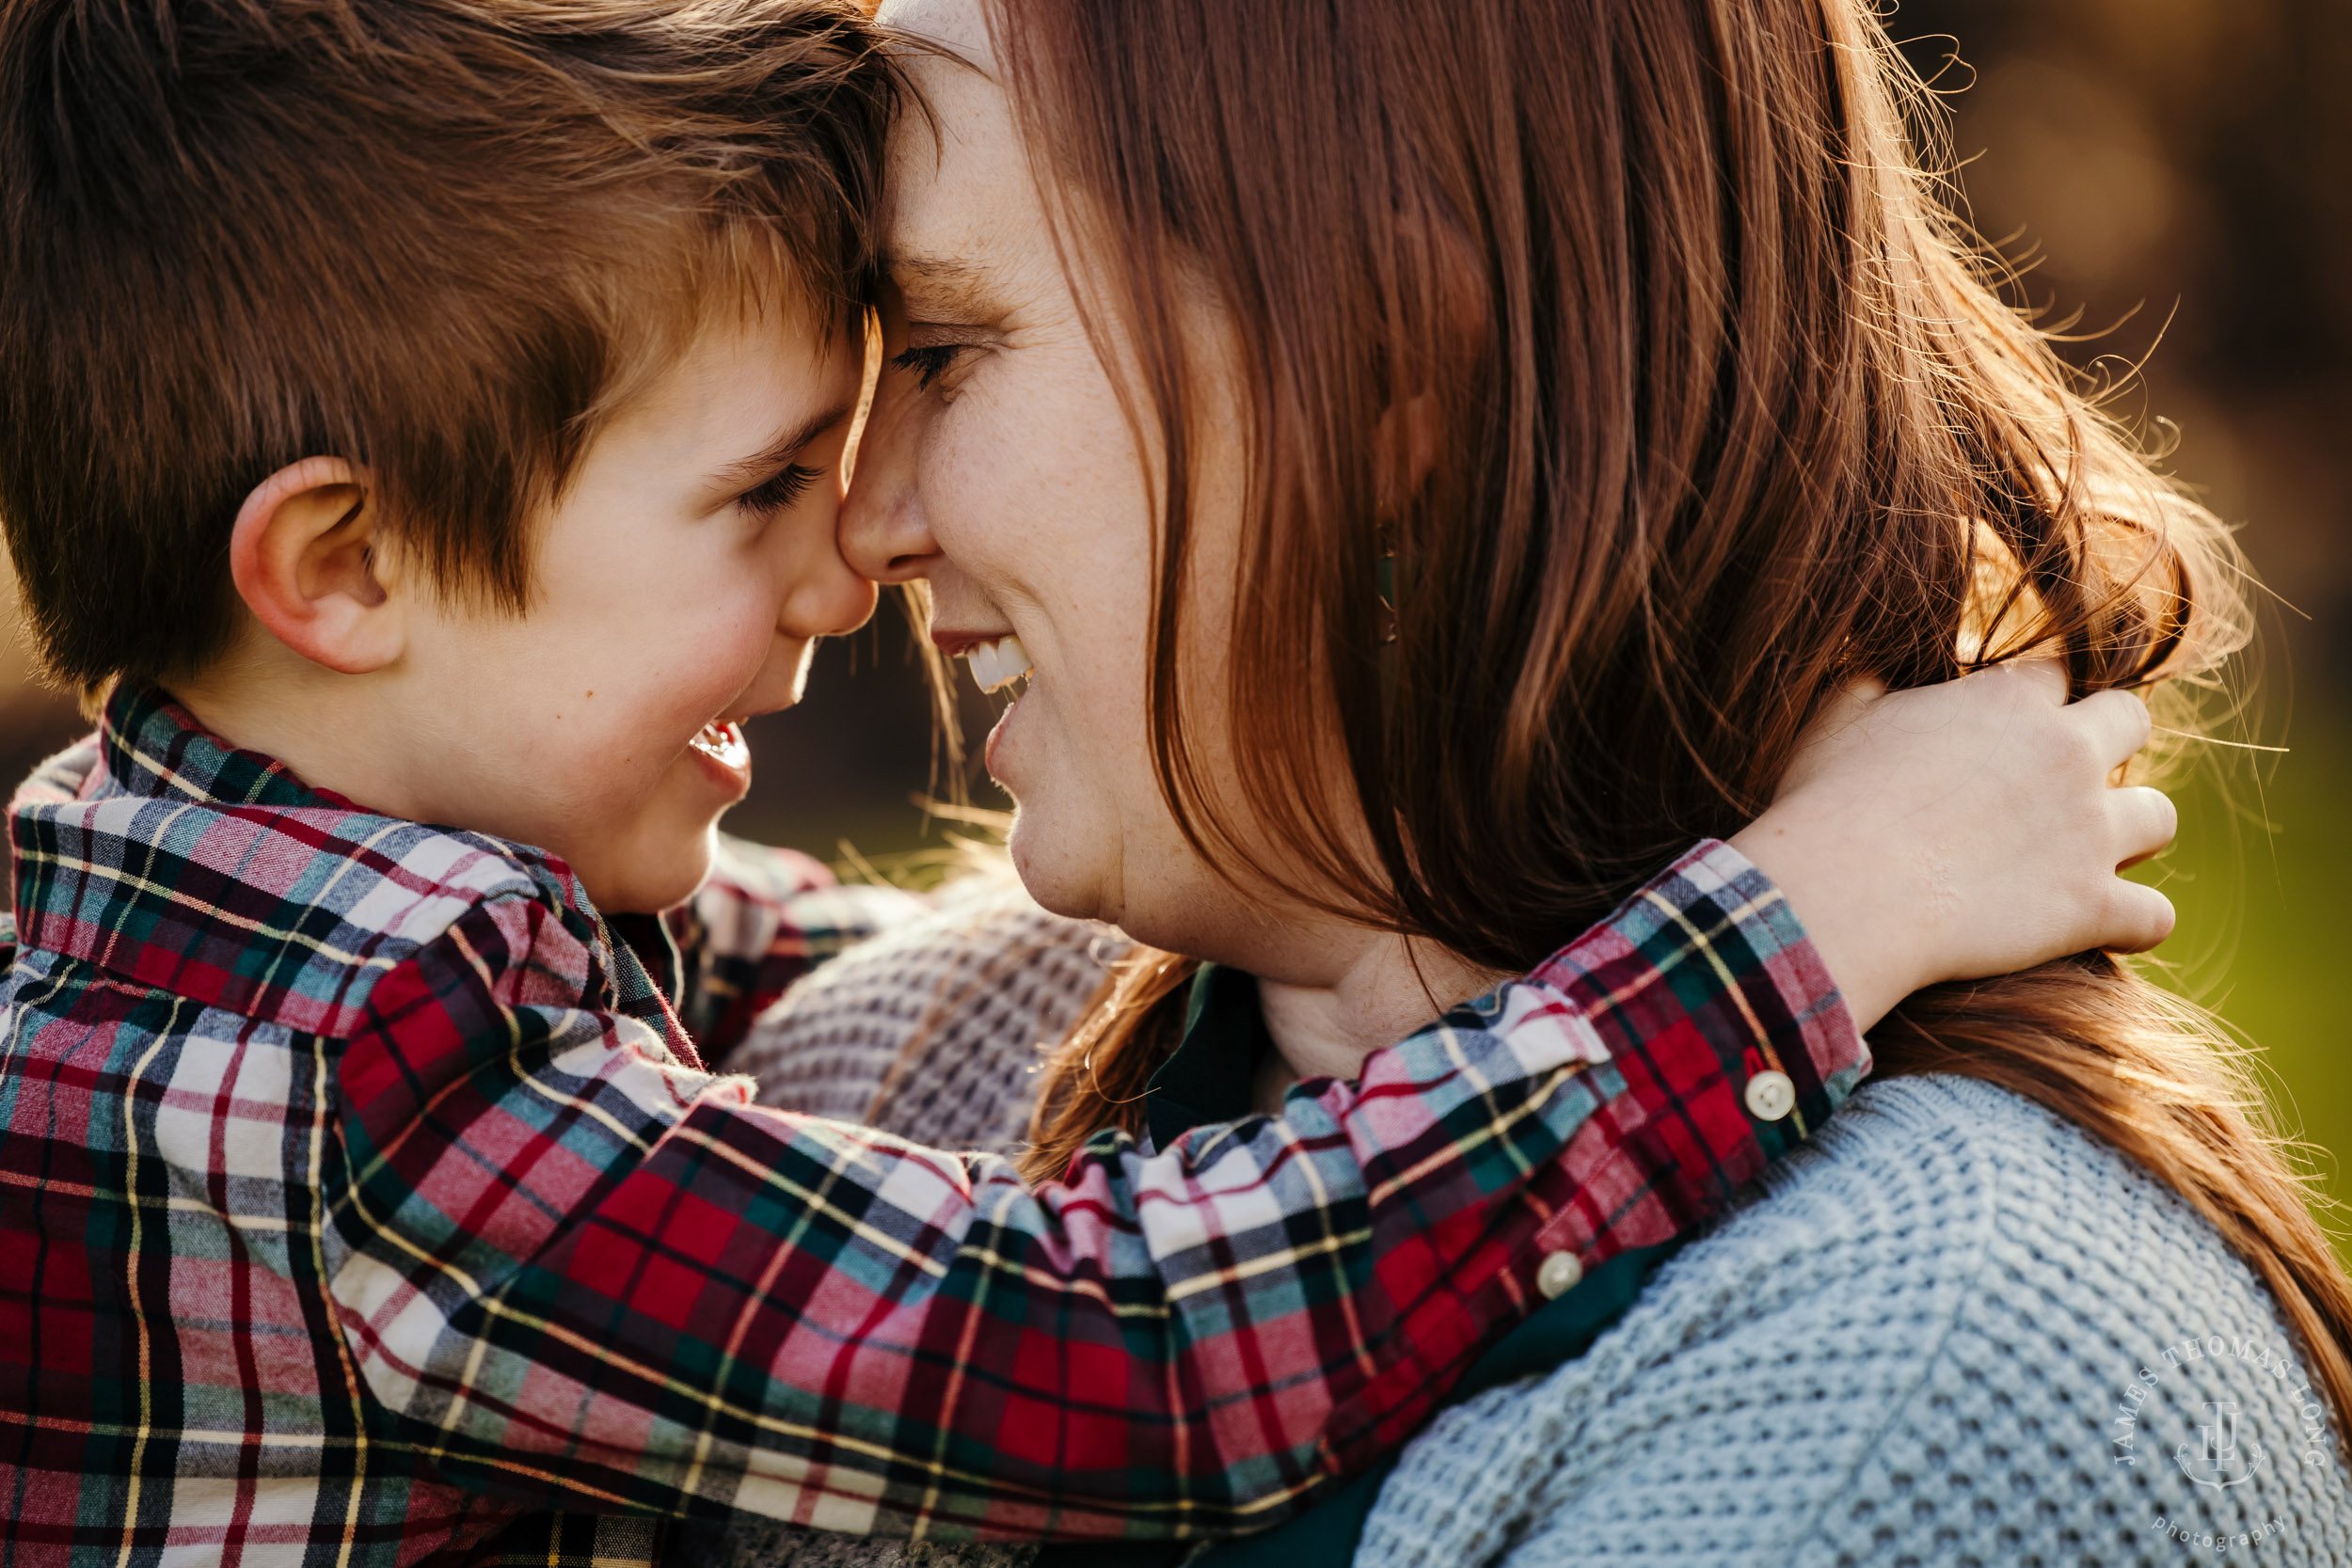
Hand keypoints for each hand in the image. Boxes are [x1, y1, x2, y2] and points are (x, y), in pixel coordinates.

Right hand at [1728, 661, 2175, 1032]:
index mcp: (2007, 700)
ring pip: (2160, 816)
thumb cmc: (1828, 801)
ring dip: (2132, 832)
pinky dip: (2133, 922)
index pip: (2053, 674)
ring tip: (2089, 854)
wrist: (1846, 891)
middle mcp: (2067, 753)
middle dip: (2106, 744)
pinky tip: (2101, 928)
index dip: (2031, 701)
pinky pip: (2155, 915)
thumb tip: (1877, 668)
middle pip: (2131, 722)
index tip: (2002, 730)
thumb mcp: (1836, 718)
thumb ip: (1871, 683)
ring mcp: (2089, 832)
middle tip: (2058, 783)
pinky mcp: (2092, 906)